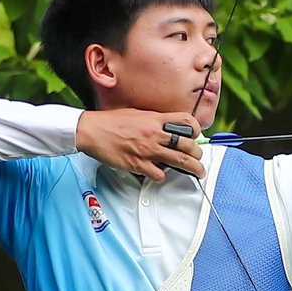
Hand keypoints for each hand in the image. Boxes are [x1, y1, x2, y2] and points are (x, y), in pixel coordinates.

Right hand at [75, 109, 207, 182]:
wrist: (92, 130)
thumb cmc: (111, 122)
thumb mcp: (138, 114)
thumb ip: (154, 120)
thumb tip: (167, 128)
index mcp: (155, 119)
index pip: (187, 122)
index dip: (196, 130)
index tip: (197, 136)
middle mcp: (155, 134)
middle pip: (188, 145)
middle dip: (198, 154)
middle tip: (199, 158)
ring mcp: (148, 150)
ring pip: (180, 161)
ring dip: (193, 169)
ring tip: (197, 172)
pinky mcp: (138, 164)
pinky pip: (159, 174)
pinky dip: (163, 176)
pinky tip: (160, 173)